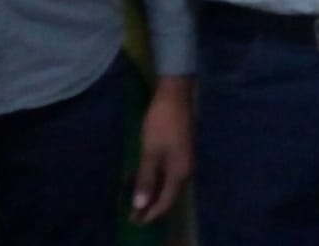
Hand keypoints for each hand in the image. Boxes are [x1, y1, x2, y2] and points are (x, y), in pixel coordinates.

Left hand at [130, 75, 192, 223]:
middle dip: (150, 206)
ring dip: (152, 192)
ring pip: (168, 184)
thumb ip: (146, 179)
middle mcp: (185, 170)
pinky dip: (155, 180)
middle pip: (168, 195)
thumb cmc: (161, 124)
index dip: (150, 214)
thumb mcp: (150, 153)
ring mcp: (184, 160)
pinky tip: (143, 178)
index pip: (165, 202)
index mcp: (180, 173)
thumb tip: (140, 205)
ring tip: (135, 199)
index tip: (134, 221)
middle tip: (132, 214)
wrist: (175, 95)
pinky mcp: (180, 151)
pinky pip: (167, 173)